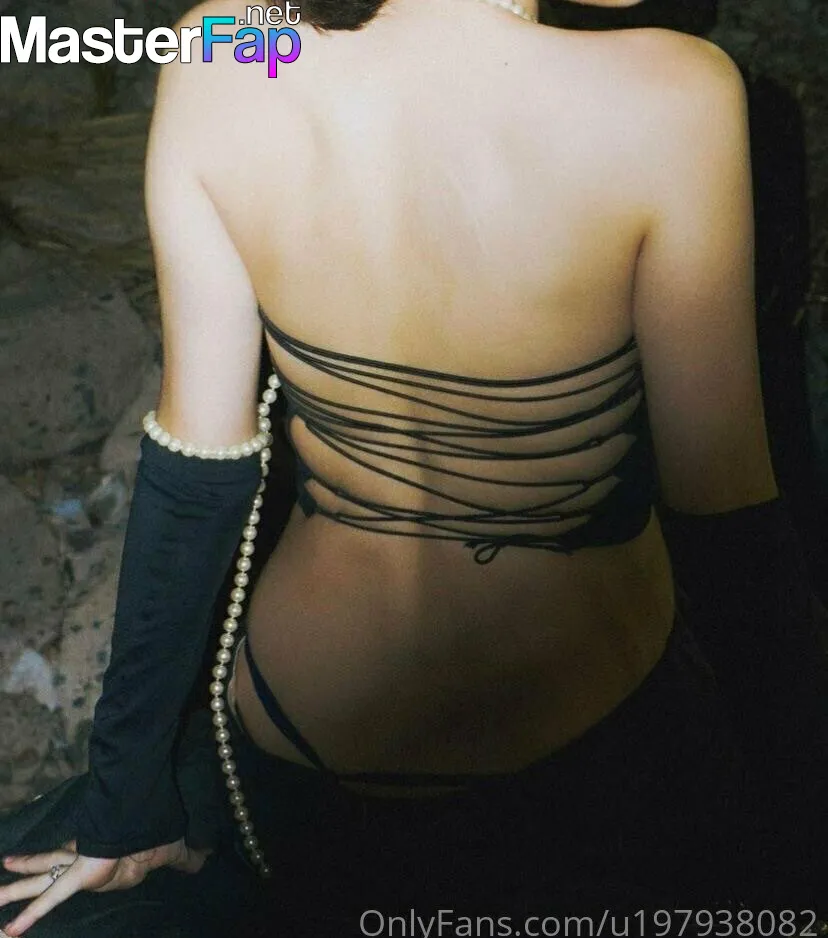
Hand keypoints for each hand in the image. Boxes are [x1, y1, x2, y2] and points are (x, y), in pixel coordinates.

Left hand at [0, 838, 210, 936]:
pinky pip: (52, 899)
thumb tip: (204, 859)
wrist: (155, 826)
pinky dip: (32, 915)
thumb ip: (184, 859)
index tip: (34, 862)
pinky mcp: (80, 875)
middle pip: (48, 868)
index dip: (57, 860)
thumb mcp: (172, 851)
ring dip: (14, 891)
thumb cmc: (160, 833)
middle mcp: (85, 859)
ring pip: (41, 880)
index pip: (73, 858)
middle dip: (23, 877)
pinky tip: (10, 931)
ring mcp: (79, 866)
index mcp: (101, 854)